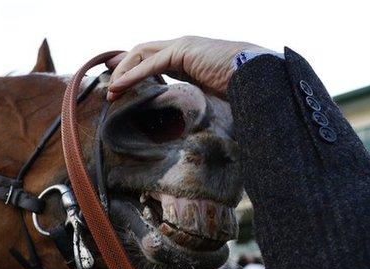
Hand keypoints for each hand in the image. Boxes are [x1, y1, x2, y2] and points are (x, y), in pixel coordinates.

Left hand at [106, 36, 270, 100]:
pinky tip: (120, 87)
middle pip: (144, 51)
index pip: (156, 58)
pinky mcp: (183, 50)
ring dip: (123, 71)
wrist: (259, 76)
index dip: (137, 69)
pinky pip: (151, 63)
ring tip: (112, 90)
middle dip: (123, 65)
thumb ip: (196, 99)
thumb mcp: (212, 95)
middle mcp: (184, 47)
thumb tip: (193, 121)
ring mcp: (183, 45)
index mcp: (191, 57)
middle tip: (109, 82)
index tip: (122, 84)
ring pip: (142, 53)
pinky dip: (132, 75)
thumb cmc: (244, 88)